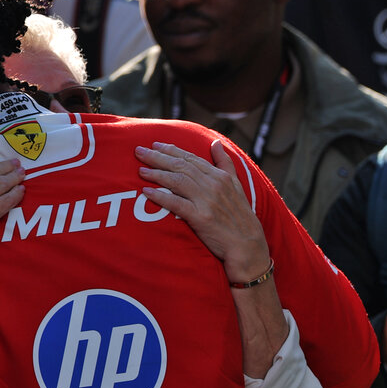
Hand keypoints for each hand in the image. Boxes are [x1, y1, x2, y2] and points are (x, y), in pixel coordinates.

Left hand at [136, 138, 270, 284]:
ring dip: (156, 174)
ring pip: (177, 181)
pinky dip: (161, 196)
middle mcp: (213, 185)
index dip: (171, 150)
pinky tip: (147, 192)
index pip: (191, 158)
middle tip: (139, 151)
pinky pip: (176, 203)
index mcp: (219, 176)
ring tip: (140, 170)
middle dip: (158, 157)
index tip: (155, 144)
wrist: (247, 245)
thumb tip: (216, 142)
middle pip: (180, 166)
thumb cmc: (240, 216)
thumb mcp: (237, 185)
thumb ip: (225, 163)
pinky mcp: (201, 218)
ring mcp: (207, 201)